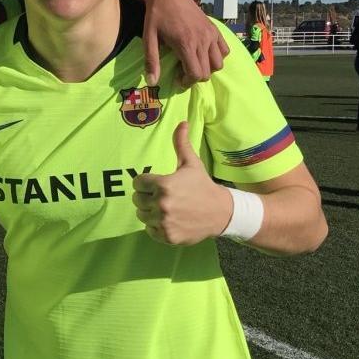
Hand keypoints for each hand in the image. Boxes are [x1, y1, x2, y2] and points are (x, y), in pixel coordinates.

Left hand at [132, 122, 231, 245]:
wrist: (221, 212)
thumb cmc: (203, 185)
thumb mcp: (191, 163)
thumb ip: (181, 143)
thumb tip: (181, 122)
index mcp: (163, 184)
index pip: (137, 183)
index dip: (146, 182)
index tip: (156, 184)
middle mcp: (161, 204)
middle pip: (137, 200)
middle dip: (146, 197)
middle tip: (162, 196)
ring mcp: (164, 222)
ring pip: (142, 215)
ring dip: (150, 212)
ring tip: (165, 208)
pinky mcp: (167, 236)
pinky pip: (150, 230)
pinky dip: (156, 227)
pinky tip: (169, 220)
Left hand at [134, 0, 228, 86]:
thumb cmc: (155, 15)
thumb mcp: (149, 38)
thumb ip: (152, 61)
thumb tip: (152, 82)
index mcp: (186, 44)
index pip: (196, 74)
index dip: (187, 82)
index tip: (177, 79)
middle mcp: (202, 40)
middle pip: (207, 72)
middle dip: (195, 77)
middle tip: (182, 71)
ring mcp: (210, 34)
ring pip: (218, 63)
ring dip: (207, 68)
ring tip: (194, 63)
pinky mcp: (214, 28)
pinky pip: (224, 49)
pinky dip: (217, 56)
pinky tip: (204, 53)